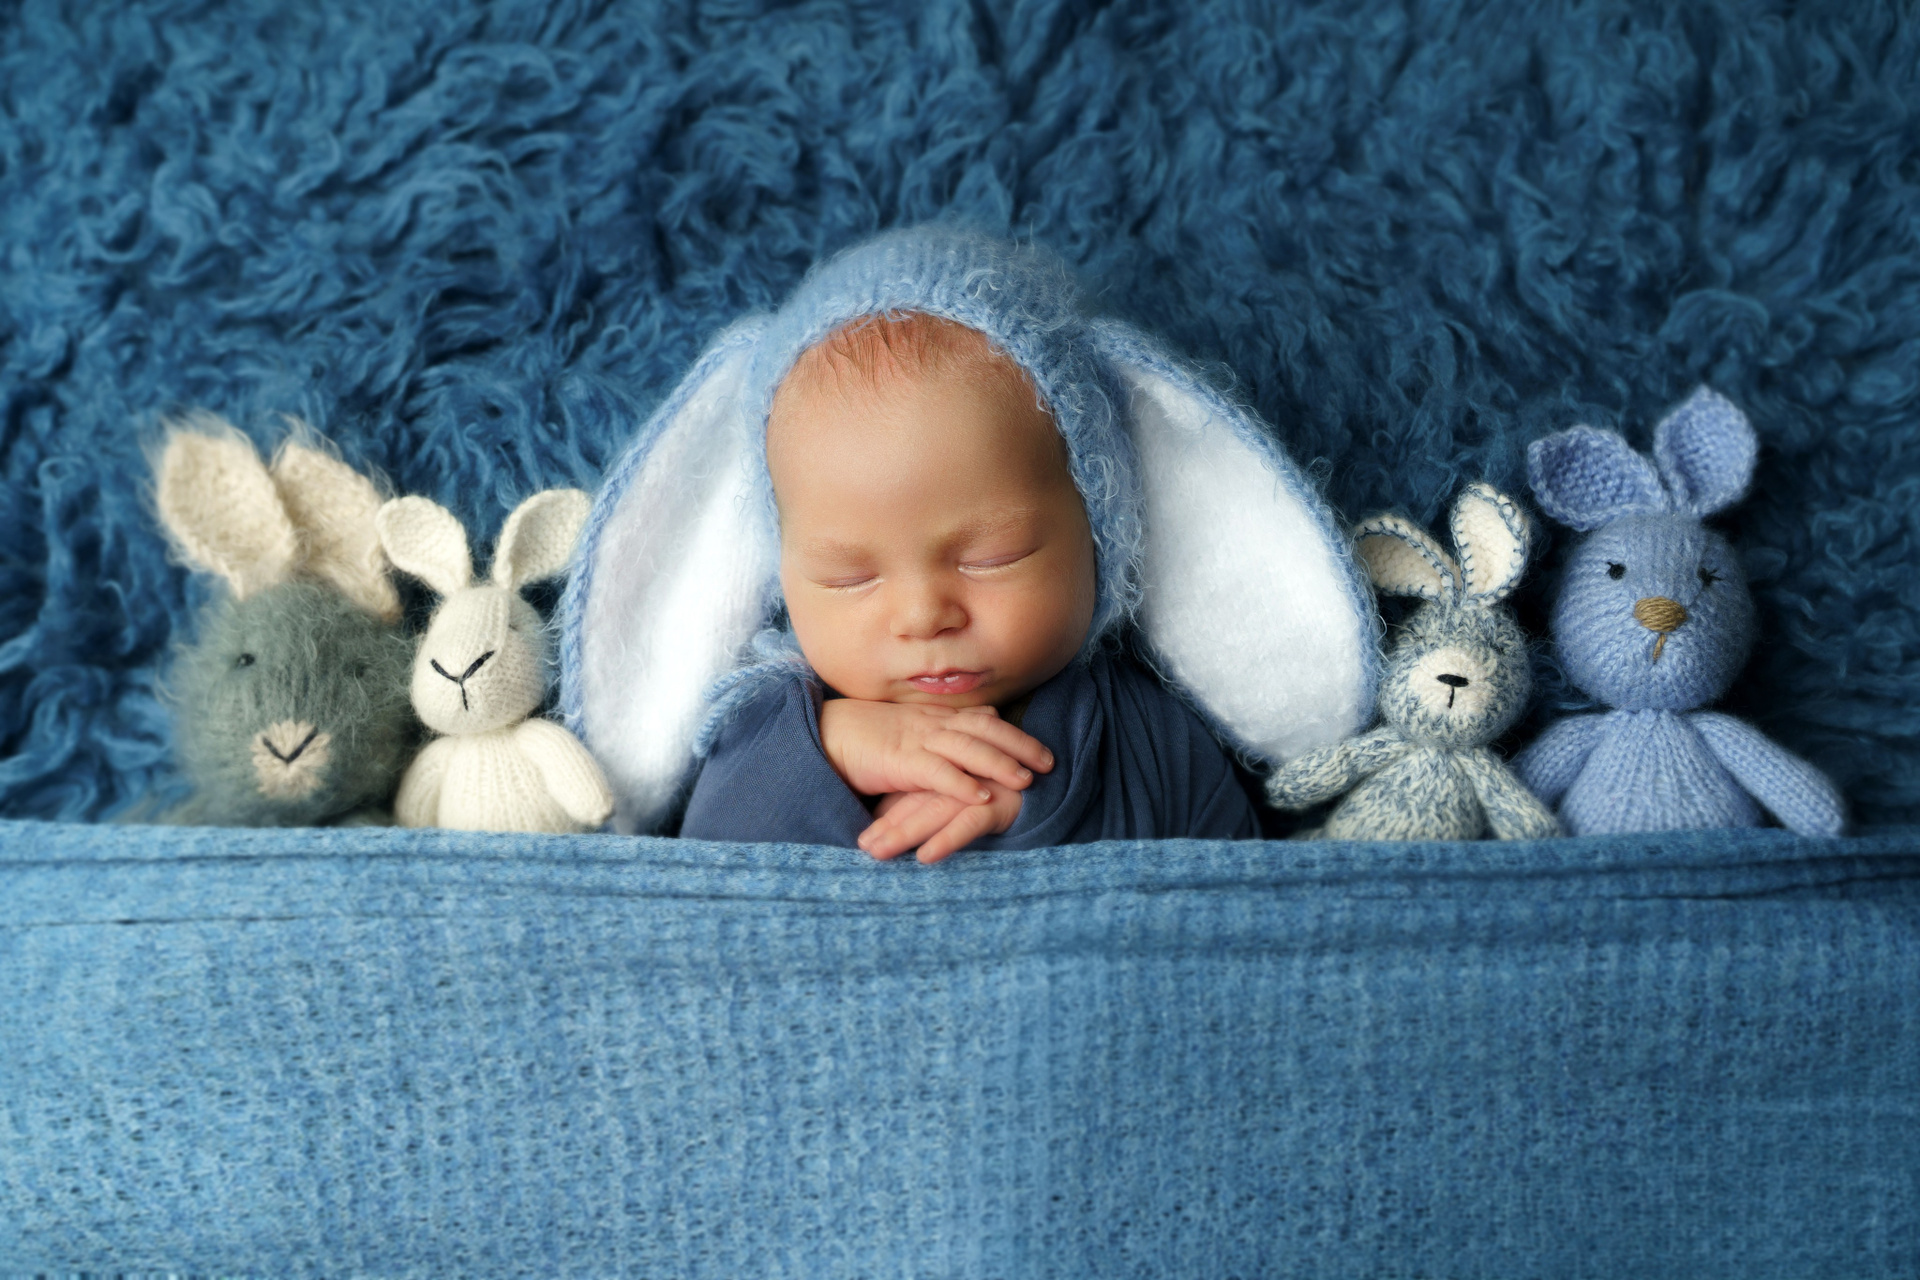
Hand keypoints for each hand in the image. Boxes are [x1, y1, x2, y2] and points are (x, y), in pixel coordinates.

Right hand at [817, 698, 1051, 806]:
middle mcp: (931, 725)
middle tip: (1050, 763)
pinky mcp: (899, 762)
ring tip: (1026, 781)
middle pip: (985, 730)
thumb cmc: (867, 737)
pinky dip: (962, 784)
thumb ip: (946, 729)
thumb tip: (983, 721)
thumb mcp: (912, 729)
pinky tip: (982, 796)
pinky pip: (937, 772)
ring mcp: (916, 741)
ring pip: (967, 748)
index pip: (984, 720)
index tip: (1043, 749)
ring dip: (999, 764)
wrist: (826, 735)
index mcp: (935, 718)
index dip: (1015, 733)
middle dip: (1020, 746)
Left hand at [860, 781, 1023, 862]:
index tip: (863, 840)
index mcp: (954, 771)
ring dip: (905, 833)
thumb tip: (897, 819)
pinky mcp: (1002, 804)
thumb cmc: (1011, 797)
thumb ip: (939, 802)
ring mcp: (982, 787)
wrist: (1060, 789)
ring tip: (880, 852)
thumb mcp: (971, 800)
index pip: (912, 794)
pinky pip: (970, 823)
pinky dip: (947, 839)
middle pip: (916, 802)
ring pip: (936, 810)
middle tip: (864, 849)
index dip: (885, 816)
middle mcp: (964, 777)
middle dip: (888, 827)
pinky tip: (926, 856)